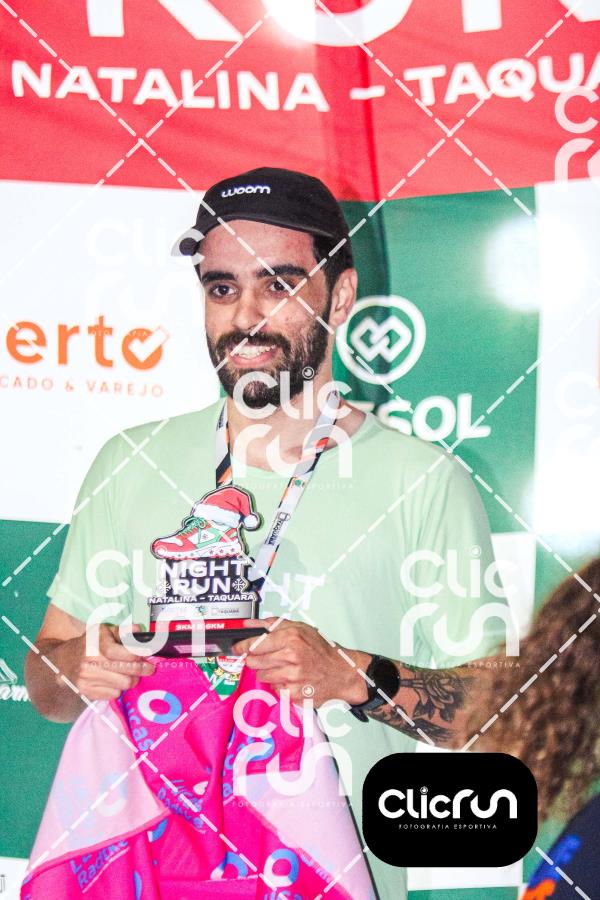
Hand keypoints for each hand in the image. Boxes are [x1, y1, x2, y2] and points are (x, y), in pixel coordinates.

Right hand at [55, 624, 155, 701]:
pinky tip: (115, 681)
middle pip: (128, 672)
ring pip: (123, 684)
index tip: (148, 655)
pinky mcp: (86, 692)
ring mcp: (87, 678)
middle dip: (142, 670)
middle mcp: (90, 661)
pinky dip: (118, 688)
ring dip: (131, 680)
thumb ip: (122, 631)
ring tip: (132, 674)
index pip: (126, 653)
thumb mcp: (103, 632)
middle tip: (149, 669)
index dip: (140, 655)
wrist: (62, 662)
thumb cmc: (88, 644)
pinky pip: (113, 694)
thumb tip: (138, 630)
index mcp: (96, 643)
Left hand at [231, 617, 371, 706]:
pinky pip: (274, 689)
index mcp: (291, 638)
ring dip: (268, 672)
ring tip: (284, 667)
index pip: (255, 644)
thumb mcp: (300, 628)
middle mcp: (291, 657)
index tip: (236, 648)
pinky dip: (279, 684)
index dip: (242, 646)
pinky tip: (292, 679)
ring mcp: (292, 677)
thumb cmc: (322, 650)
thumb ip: (272, 624)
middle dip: (256, 660)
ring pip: (262, 676)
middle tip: (268, 657)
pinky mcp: (293, 694)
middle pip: (254, 661)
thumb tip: (249, 623)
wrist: (342, 673)